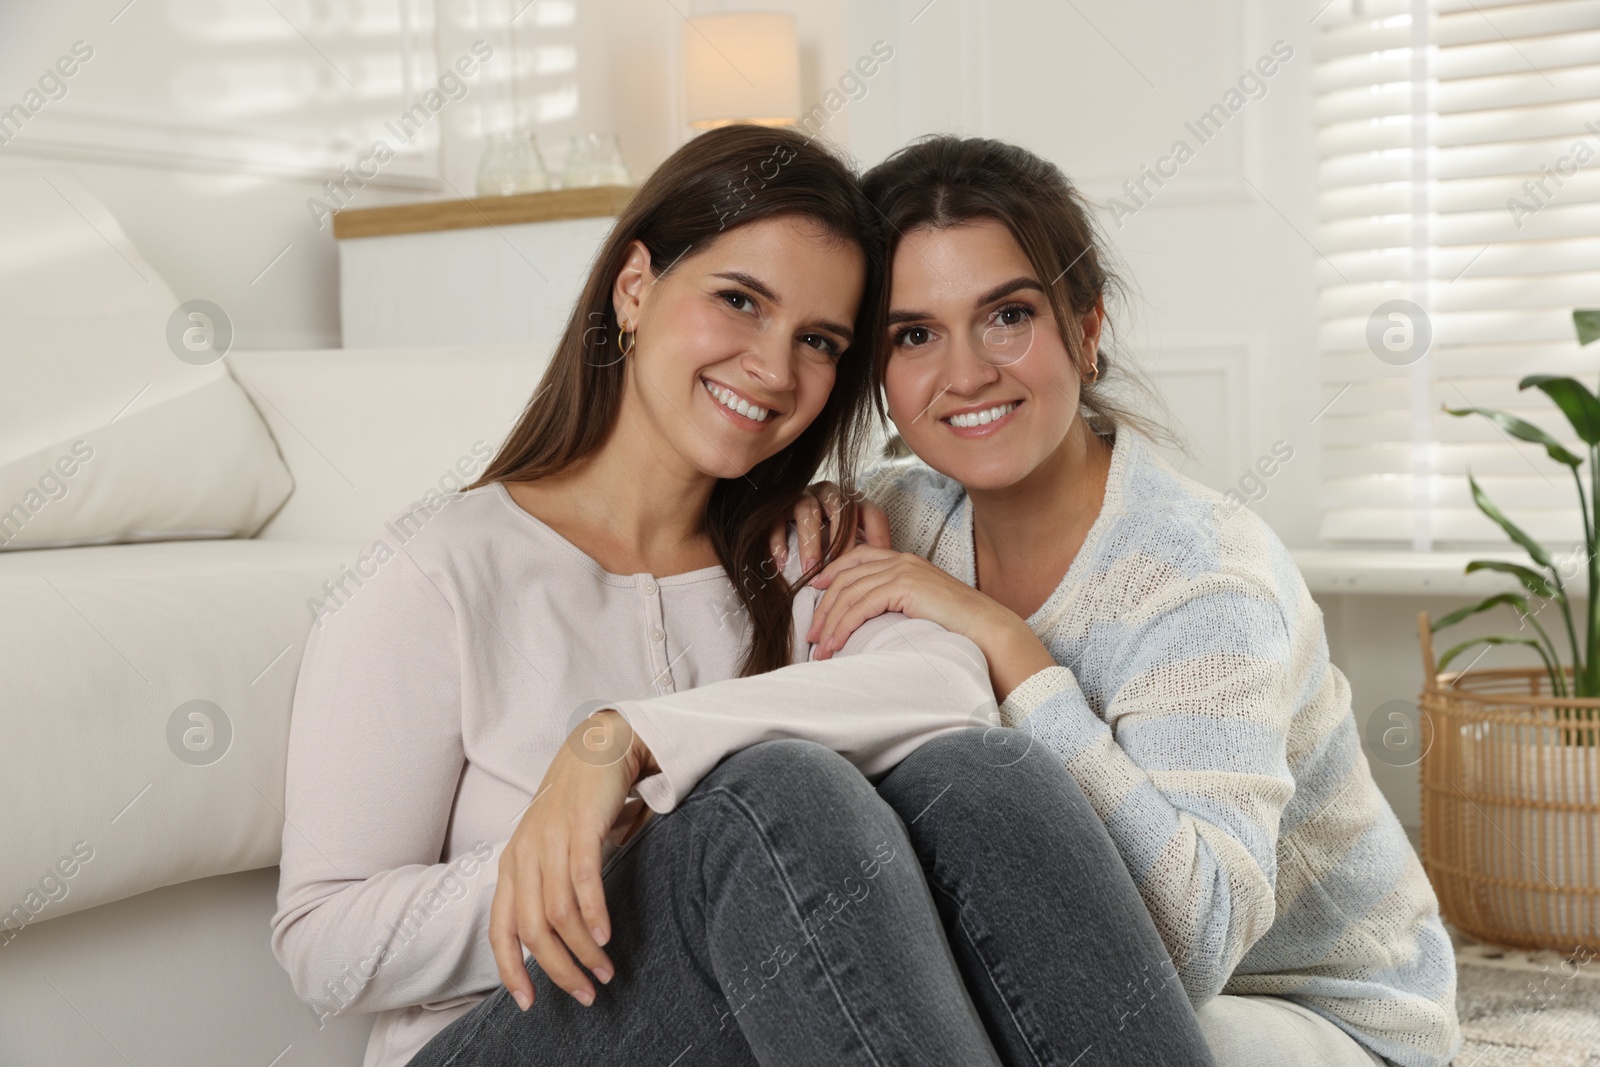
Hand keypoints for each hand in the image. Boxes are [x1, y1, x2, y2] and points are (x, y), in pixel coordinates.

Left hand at [490, 710, 655, 1010]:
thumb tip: (562, 937)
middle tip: (586, 994)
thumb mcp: (554, 847)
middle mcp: (524, 853)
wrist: (600, 744)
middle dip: (558, 970)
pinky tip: (604, 936)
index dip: (511, 970)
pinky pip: (582, 879)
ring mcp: (550, 838)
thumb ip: (551, 884)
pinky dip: (592, 913)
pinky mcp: (579, 825)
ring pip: (557, 911)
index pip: (500, 929)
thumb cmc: (580, 801)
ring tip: (605, 971)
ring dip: (582, 950)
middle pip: (531, 930)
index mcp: (513, 863)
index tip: (529, 1003)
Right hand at [767, 481, 890, 574]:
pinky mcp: (777, 506)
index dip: (878, 537)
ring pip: (807, 511)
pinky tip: (782, 564)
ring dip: (810, 542)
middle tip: (840, 570)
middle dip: (840, 541)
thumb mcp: (849, 540)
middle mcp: (829, 493)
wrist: (783, 516)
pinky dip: (779, 542)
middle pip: (840, 509)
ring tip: (810, 570)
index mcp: (852, 500)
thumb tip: (883, 568)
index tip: (878, 562)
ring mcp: (802, 496)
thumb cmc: (825, 536)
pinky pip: (776, 521)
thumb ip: (864, 549)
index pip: (872, 512)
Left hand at [808, 546, 1056, 698]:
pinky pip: (862, 604)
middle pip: (846, 576)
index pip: (857, 558)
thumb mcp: (921, 607)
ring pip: (850, 592)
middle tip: (812, 634)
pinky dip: (844, 626)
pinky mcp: (904, 586)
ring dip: (830, 622)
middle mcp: (901, 560)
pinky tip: (836, 644)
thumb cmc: (958, 626)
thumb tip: (869, 621)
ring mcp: (903, 570)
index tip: (815, 592)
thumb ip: (896, 603)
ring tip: (820, 648)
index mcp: (905, 560)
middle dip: (824, 606)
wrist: (988, 630)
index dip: (832, 572)